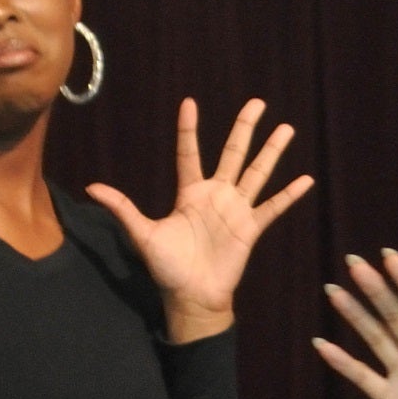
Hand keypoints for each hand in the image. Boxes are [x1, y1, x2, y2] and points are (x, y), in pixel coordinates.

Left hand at [86, 98, 313, 344]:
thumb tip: (92, 188)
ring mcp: (236, 210)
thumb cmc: (167, 267)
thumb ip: (124, 208)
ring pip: (257, 173)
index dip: (189, 129)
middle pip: (233, 153)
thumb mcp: (143, 234)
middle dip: (245, 128)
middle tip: (257, 103)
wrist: (191, 296)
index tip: (190, 102)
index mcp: (190, 193)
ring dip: (272, 152)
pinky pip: (273, 207)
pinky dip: (289, 194)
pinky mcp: (251, 228)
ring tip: (286, 129)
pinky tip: (305, 180)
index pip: (190, 153)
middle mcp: (216, 195)